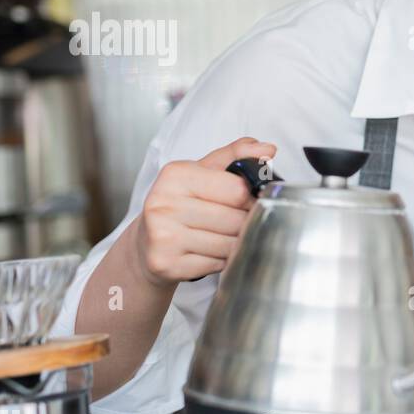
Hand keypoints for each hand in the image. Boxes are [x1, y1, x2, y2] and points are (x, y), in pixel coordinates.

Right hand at [135, 137, 276, 285]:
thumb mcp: (203, 173)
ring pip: (229, 245)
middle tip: (232, 223)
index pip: (237, 189)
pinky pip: (216, 265)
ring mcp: (163, 235)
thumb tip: (267, 149)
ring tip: (219, 237)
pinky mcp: (165, 263)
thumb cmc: (179, 205)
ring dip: (233, 245)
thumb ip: (236, 156)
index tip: (247, 202)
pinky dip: (220, 262)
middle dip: (243, 224)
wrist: (145, 243)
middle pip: (235, 220)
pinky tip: (206, 252)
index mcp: (176, 175)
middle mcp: (164, 204)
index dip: (251, 198)